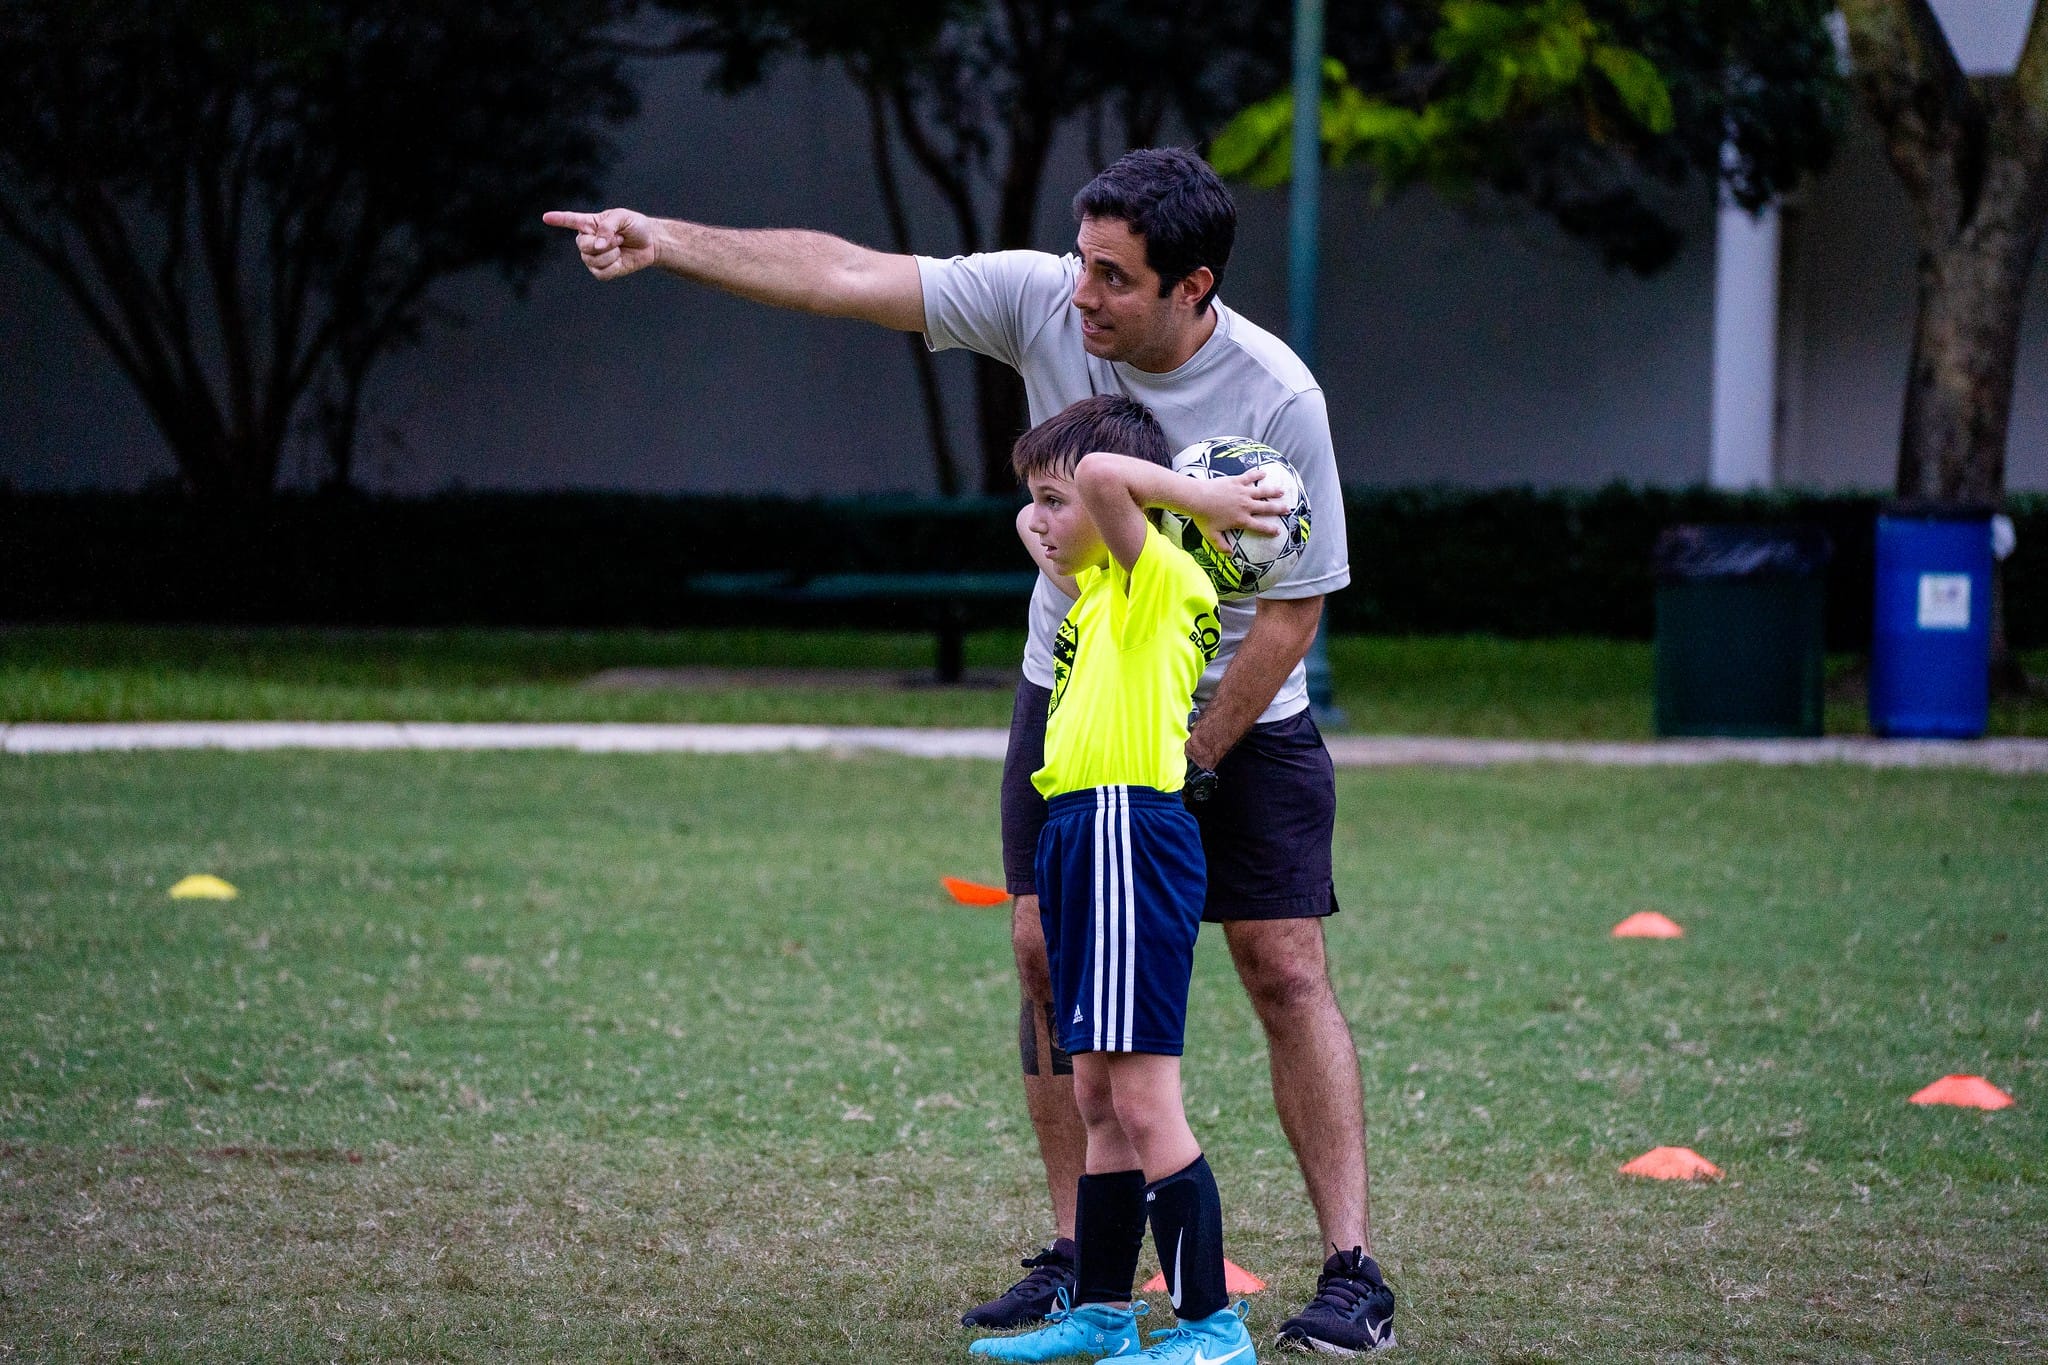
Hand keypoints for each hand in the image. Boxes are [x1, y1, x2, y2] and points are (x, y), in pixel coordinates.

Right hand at [541, 208, 658, 279]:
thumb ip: (608, 227)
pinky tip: (620, 260)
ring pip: (592, 260)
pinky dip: (614, 266)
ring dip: (611, 254)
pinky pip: (601, 273)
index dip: (558, 220)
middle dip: (604, 243)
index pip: (570, 221)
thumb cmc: (635, 226)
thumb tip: (597, 246)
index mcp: (589, 223)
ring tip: (620, 246)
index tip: (546, 218)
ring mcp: (593, 257)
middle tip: (619, 238)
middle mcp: (587, 240)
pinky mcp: (601, 271)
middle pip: (583, 246)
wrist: (650, 243)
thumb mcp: (623, 218)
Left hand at [1189, 468, 1284, 552]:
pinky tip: (1263, 472)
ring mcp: (1242, 493)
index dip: (1270, 530)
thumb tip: (1230, 555)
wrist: (1197, 498)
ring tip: (1282, 491)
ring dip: (1273, 491)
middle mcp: (1246, 506)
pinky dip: (1257, 474)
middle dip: (1278, 509)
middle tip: (1287, 509)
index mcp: (1241, 520)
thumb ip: (1221, 546)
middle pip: (1266, 508)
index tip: (1278, 531)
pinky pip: (1250, 477)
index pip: (1259, 527)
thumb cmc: (1203, 518)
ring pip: (1262, 492)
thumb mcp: (1212, 536)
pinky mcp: (1236, 481)